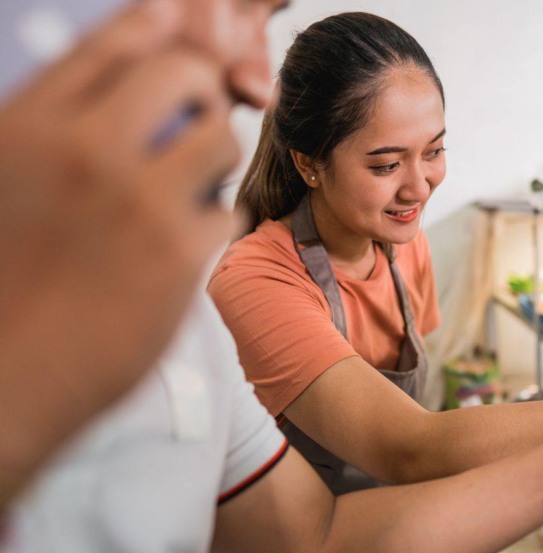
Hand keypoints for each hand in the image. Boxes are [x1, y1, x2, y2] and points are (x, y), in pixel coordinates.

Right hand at [0, 0, 239, 498]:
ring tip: (185, 190)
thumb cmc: (5, 281)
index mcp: (30, 127)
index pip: (115, 42)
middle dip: (199, 90)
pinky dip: (210, 223)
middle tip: (193, 120)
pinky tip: (180, 247)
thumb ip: (55, 129)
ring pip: (220, 137)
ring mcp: (137, 201)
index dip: (159, 30)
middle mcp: (84, 150)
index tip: (180, 31)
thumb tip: (114, 92)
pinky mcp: (180, 252)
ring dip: (213, 159)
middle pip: (183, 73)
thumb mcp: (5, 181)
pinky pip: (224, 208)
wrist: (6, 379)